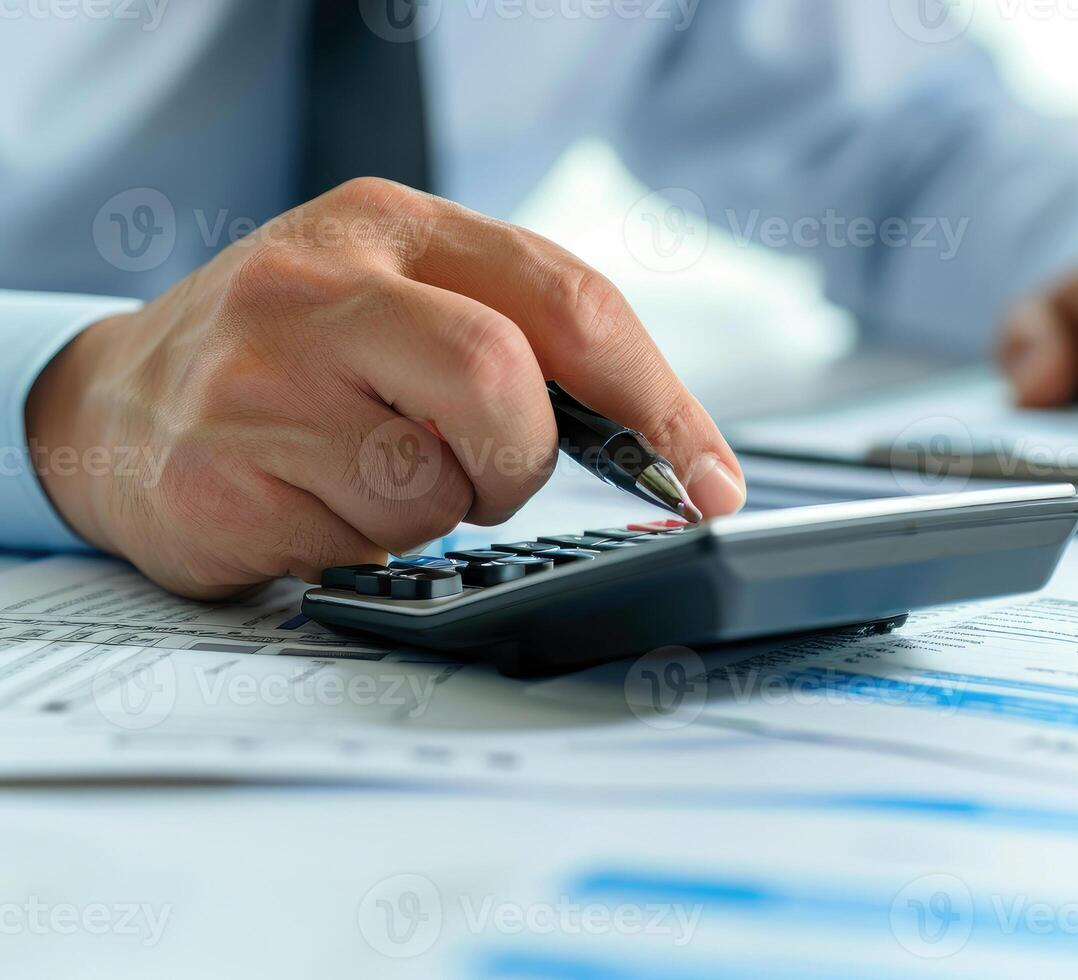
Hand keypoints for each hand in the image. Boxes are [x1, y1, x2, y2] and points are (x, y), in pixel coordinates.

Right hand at [26, 178, 746, 598]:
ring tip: (365, 471)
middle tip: (488, 472)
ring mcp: (260, 377)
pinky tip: (311, 501)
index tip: (710, 480)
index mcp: (392, 224)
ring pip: (434, 485)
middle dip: (522, 458)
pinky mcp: (222, 476)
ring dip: (433, 508)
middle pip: (501, 378)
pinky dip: (366, 542)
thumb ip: (524, 345)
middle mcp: (320, 284)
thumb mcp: (403, 301)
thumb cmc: (295, 358)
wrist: (118, 405)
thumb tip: (670, 453)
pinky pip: (362, 544)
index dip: (660, 403)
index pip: (569, 301)